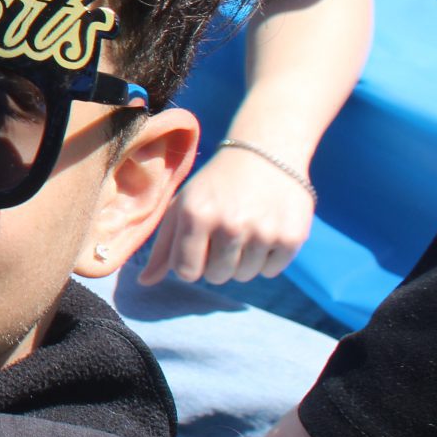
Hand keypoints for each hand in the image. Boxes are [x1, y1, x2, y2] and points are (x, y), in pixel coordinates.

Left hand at [140, 146, 314, 285]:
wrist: (265, 154)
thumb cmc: (214, 186)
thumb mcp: (182, 206)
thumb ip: (163, 246)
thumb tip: (145, 282)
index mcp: (195, 215)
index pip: (186, 272)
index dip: (191, 263)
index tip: (198, 244)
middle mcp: (229, 224)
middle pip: (217, 277)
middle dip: (217, 262)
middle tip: (224, 233)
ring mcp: (263, 232)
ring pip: (245, 275)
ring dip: (242, 260)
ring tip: (245, 228)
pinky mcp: (291, 237)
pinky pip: (271, 270)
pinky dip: (267, 257)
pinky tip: (266, 228)